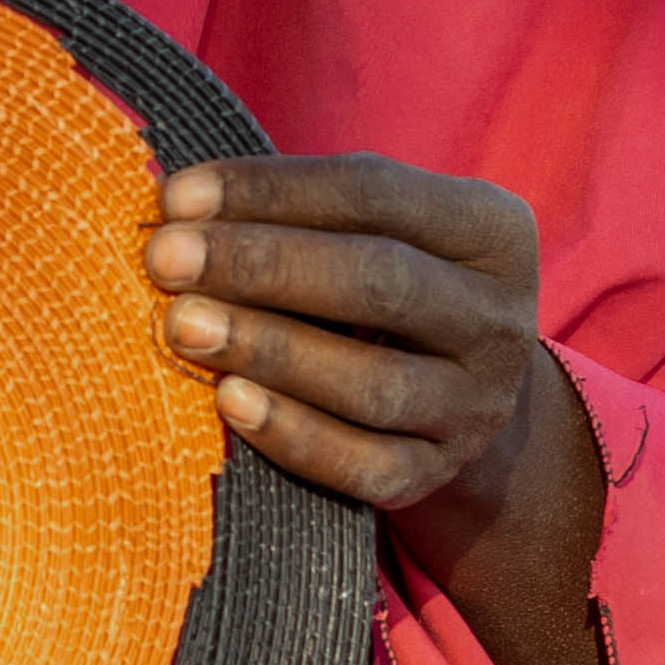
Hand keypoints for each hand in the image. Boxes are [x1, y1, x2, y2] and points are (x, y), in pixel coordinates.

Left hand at [144, 155, 612, 664]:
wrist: (453, 390)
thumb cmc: (377, 284)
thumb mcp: (370, 229)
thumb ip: (295, 210)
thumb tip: (174, 204)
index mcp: (492, 230)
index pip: (376, 194)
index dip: (271, 192)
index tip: (176, 196)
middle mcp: (500, 319)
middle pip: (379, 283)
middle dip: (261, 265)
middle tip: (165, 259)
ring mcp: (477, 406)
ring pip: (373, 383)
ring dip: (270, 350)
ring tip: (183, 325)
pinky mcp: (437, 472)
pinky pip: (365, 465)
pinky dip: (293, 435)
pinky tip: (229, 402)